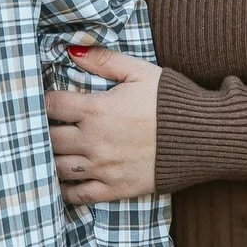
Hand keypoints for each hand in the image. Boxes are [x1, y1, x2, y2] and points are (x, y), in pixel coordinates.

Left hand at [47, 45, 160, 201]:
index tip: (42, 100)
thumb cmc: (171, 100)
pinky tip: (61, 181)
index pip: (51, 105)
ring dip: (49, 159)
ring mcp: (103, 168)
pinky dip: (65, 190)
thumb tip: (73, 51)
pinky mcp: (116, 188)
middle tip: (41, 126)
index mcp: (96, 110)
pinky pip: (79, 195)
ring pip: (58, 168)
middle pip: (49, 138)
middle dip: (42, 130)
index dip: (43, 101)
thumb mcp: (139, 71)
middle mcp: (94, 141)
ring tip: (49, 152)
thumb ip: (103, 60)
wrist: (205, 136)